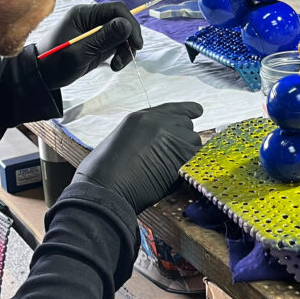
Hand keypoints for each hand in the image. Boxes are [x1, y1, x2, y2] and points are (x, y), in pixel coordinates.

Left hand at [37, 2, 143, 90]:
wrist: (41, 76)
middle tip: (127, 57)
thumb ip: (104, 38)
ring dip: (125, 49)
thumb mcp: (80, 52)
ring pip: (121, 34)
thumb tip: (126, 24)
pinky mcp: (98, 43)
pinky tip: (114, 66)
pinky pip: (116, 44)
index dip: (129, 23)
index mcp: (84, 14)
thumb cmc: (55, 62)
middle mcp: (91, 19)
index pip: (116, 10)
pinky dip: (120, 54)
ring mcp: (95, 31)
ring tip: (117, 66)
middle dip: (128, 39)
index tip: (136, 43)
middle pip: (121, 21)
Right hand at [73, 102, 203, 213]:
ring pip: (194, 142)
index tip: (197, 113)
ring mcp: (170, 139)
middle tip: (171, 158)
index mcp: (141, 117)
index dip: (188, 112)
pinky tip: (178, 178)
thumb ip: (144, 135)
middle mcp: (158, 123)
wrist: (104, 189)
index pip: (175, 109)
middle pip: (187, 126)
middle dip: (184, 140)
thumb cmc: (102, 173)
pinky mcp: (180, 158)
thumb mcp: (121, 140)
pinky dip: (192, 168)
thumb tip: (158, 145)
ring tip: (170, 170)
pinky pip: (197, 160)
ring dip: (188, 155)